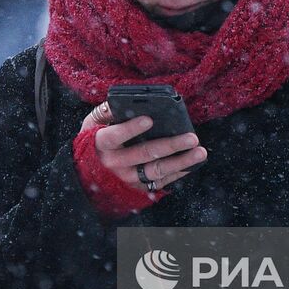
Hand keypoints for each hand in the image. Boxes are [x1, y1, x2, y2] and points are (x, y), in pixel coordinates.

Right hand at [87, 101, 206, 193]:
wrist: (88, 176)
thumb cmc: (94, 143)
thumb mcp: (92, 125)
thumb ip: (105, 112)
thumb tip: (119, 101)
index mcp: (102, 144)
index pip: (115, 136)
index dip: (131, 129)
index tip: (149, 120)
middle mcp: (115, 164)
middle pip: (145, 154)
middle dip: (170, 145)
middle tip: (192, 138)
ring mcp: (128, 178)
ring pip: (157, 171)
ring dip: (181, 162)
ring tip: (200, 152)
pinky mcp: (138, 187)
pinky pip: (161, 182)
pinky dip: (178, 173)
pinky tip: (193, 163)